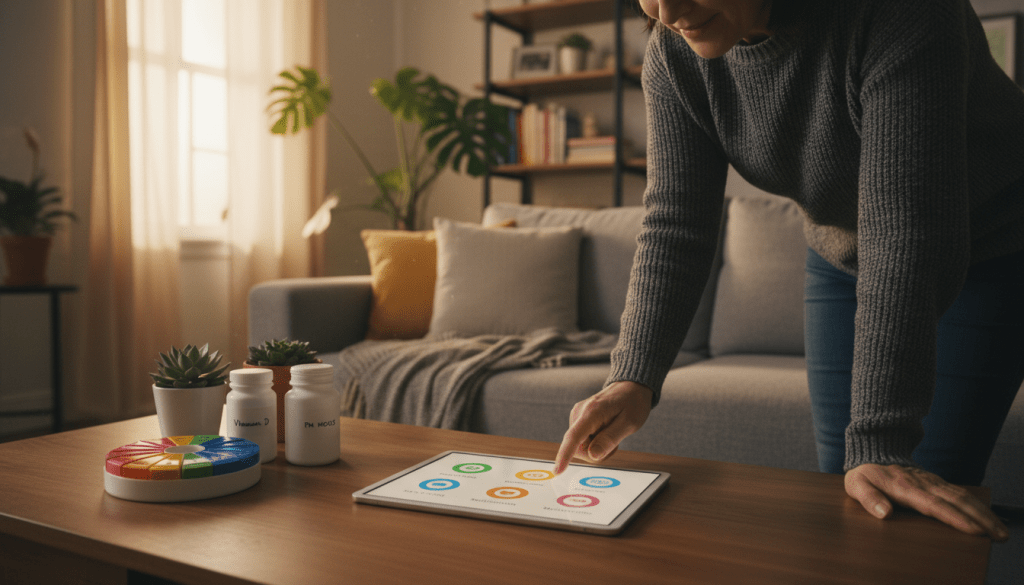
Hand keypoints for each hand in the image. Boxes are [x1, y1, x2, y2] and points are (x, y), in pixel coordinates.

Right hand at [553, 381, 652, 474]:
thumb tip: (593, 456)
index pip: (574, 437)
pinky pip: (583, 441)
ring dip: (597, 447)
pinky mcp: (579, 419)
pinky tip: (606, 430)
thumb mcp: (629, 423)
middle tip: (615, 440)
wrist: (630, 387)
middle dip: (596, 452)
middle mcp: (579, 413)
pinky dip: (595, 442)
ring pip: (581, 447)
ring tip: (612, 432)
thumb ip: (610, 439)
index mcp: (592, 412)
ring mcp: (577, 416)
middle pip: (579, 448)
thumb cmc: (632, 403)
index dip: (565, 455)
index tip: (557, 470)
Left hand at [845, 463, 1008, 540]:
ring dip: (984, 513)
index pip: (934, 505)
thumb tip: (884, 514)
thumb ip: (869, 499)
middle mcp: (923, 483)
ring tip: (1000, 532)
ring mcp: (932, 482)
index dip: (955, 518)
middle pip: (957, 501)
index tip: (974, 530)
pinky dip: (976, 506)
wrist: (873, 452)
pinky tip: (988, 517)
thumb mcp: (856, 485)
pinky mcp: (937, 482)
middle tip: (999, 536)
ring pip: (963, 497)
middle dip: (980, 519)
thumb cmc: (864, 474)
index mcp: (905, 488)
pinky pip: (960, 493)